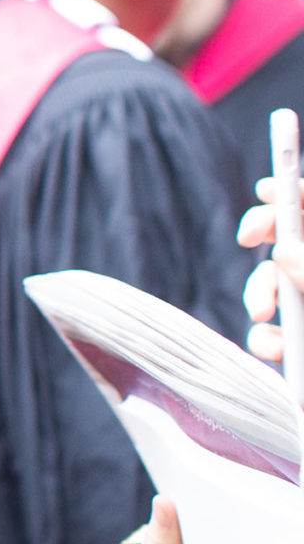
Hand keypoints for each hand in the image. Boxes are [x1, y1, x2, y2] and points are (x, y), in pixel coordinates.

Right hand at [234, 184, 303, 364]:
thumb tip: (284, 251)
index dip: (296, 195)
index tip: (267, 193)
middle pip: (296, 245)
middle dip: (271, 242)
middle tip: (248, 240)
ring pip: (281, 289)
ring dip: (263, 296)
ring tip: (262, 317)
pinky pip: (281, 335)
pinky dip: (270, 340)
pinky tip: (273, 349)